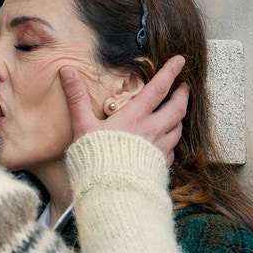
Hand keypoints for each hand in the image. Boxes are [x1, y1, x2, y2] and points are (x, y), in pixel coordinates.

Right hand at [60, 54, 189, 160]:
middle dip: (182, 94)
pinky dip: (172, 142)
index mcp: (135, 117)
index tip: (180, 60)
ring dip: (179, 118)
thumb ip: (77, 98)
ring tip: (177, 113)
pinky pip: (172, 150)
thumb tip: (67, 71)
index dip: (170, 71)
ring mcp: (159, 149)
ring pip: (178, 128)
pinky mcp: (160, 165)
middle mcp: (152, 130)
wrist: (110, 192)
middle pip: (177, 107)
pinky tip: (167, 142)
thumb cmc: (94, 158)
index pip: (159, 88)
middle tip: (184, 87)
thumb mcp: (82, 125)